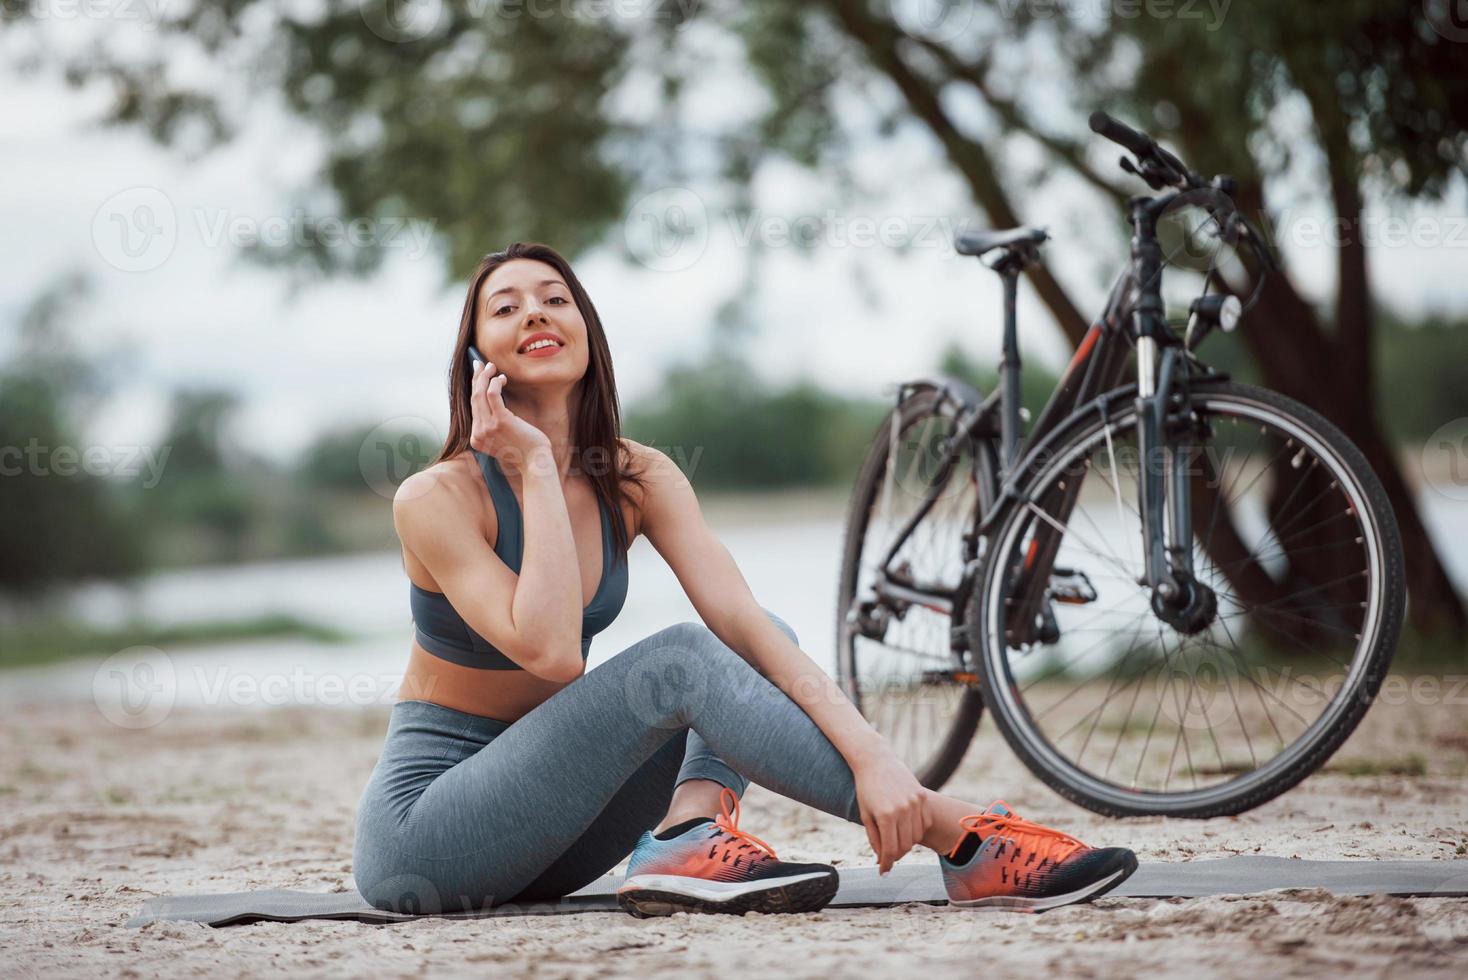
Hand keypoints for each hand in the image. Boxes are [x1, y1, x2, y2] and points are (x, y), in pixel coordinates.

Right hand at [469, 359, 550, 465]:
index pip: (473, 408)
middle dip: (476, 378)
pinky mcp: (501, 421)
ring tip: (492, 366)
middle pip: (473, 398)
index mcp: (477, 438)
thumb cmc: (525, 450)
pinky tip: (502, 378)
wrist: (535, 463)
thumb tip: (494, 403)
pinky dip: (495, 382)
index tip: (478, 375)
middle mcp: (478, 433)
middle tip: (481, 364)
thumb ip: (494, 427)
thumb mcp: (503, 440)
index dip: (474, 389)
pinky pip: (492, 394)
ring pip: (480, 393)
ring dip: (485, 376)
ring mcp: (487, 427)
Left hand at [852, 746, 930, 874]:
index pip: (890, 850)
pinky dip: (916, 830)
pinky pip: (923, 823)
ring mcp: (915, 802)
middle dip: (895, 855)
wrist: (875, 760)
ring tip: (895, 840)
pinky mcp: (921, 796)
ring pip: (916, 836)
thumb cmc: (866, 789)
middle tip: (888, 857)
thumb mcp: (865, 815)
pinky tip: (906, 828)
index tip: (883, 872)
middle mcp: (903, 809)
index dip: (887, 864)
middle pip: (905, 846)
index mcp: (886, 816)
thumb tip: (882, 860)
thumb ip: (875, 839)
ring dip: (906, 843)